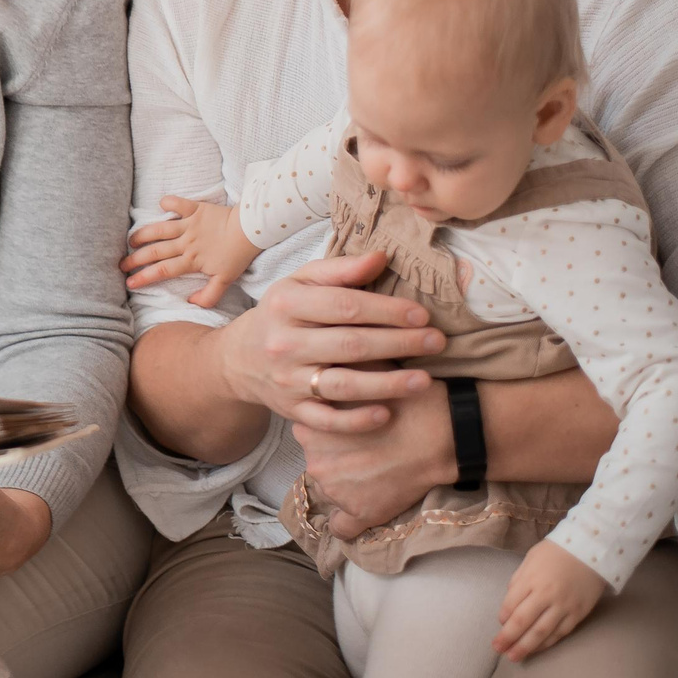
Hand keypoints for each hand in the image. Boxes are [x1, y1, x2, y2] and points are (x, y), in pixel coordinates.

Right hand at [124, 194, 263, 306]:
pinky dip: (168, 202)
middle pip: (155, 251)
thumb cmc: (237, 256)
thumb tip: (191, 302)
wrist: (251, 231)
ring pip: (160, 229)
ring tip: (130, 240)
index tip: (130, 283)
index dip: (144, 277)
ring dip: (143, 234)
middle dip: (135, 259)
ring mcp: (189, 225)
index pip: (162, 271)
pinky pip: (178, 203)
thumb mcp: (225, 280)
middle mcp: (186, 243)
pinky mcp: (195, 210)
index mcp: (191, 261)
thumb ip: (209, 295)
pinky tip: (160, 203)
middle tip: (122, 264)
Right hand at [212, 250, 444, 434]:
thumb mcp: (299, 283)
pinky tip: (386, 414)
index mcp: (286, 304)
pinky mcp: (291, 410)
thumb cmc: (282, 315)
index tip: (421, 314)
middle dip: (398, 343)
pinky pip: (327, 420)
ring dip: (387, 384)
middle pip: (350, 344)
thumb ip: (340, 270)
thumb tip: (382, 257)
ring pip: (342, 384)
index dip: (387, 310)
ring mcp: (287, 380)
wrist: (240, 358)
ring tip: (425, 381)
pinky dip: (356, 420)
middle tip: (436, 342)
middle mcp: (284, 343)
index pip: (344, 305)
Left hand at [297, 380, 458, 534]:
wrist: (441, 431)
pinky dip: (347, 522)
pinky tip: (361, 510)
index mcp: (310, 427)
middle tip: (366, 445)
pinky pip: (342, 528)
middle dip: (336, 454)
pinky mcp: (362, 513)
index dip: (329, 428)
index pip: (309, 430)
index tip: (349, 423)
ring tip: (376, 467)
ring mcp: (337, 491)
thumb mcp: (360, 371)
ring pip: (331, 488)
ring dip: (346, 481)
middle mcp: (315, 461)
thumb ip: (334, 371)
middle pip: (318, 459)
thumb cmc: (403, 396)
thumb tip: (320, 362)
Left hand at [494, 541, 606, 660]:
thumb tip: (509, 606)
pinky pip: (560, 633)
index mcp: (531, 579)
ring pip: (541, 632)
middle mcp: (546, 595)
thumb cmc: (556, 553)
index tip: (499, 625)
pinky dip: (547, 643)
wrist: (592, 550)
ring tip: (514, 657)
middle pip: (522, 622)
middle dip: (508, 638)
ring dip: (526, 647)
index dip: (503, 618)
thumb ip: (519, 582)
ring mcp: (564, 606)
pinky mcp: (579, 613)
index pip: (511, 604)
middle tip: (497, 649)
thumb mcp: (530, 560)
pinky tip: (538, 649)